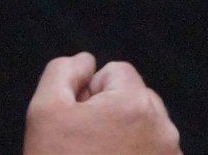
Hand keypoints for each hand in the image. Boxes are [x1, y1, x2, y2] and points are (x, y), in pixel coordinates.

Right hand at [25, 53, 180, 154]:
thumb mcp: (45, 112)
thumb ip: (63, 73)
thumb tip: (85, 62)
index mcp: (135, 103)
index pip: (115, 72)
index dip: (90, 93)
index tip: (78, 121)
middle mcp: (162, 127)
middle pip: (134, 99)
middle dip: (110, 114)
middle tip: (85, 143)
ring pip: (144, 128)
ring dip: (124, 137)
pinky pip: (152, 152)